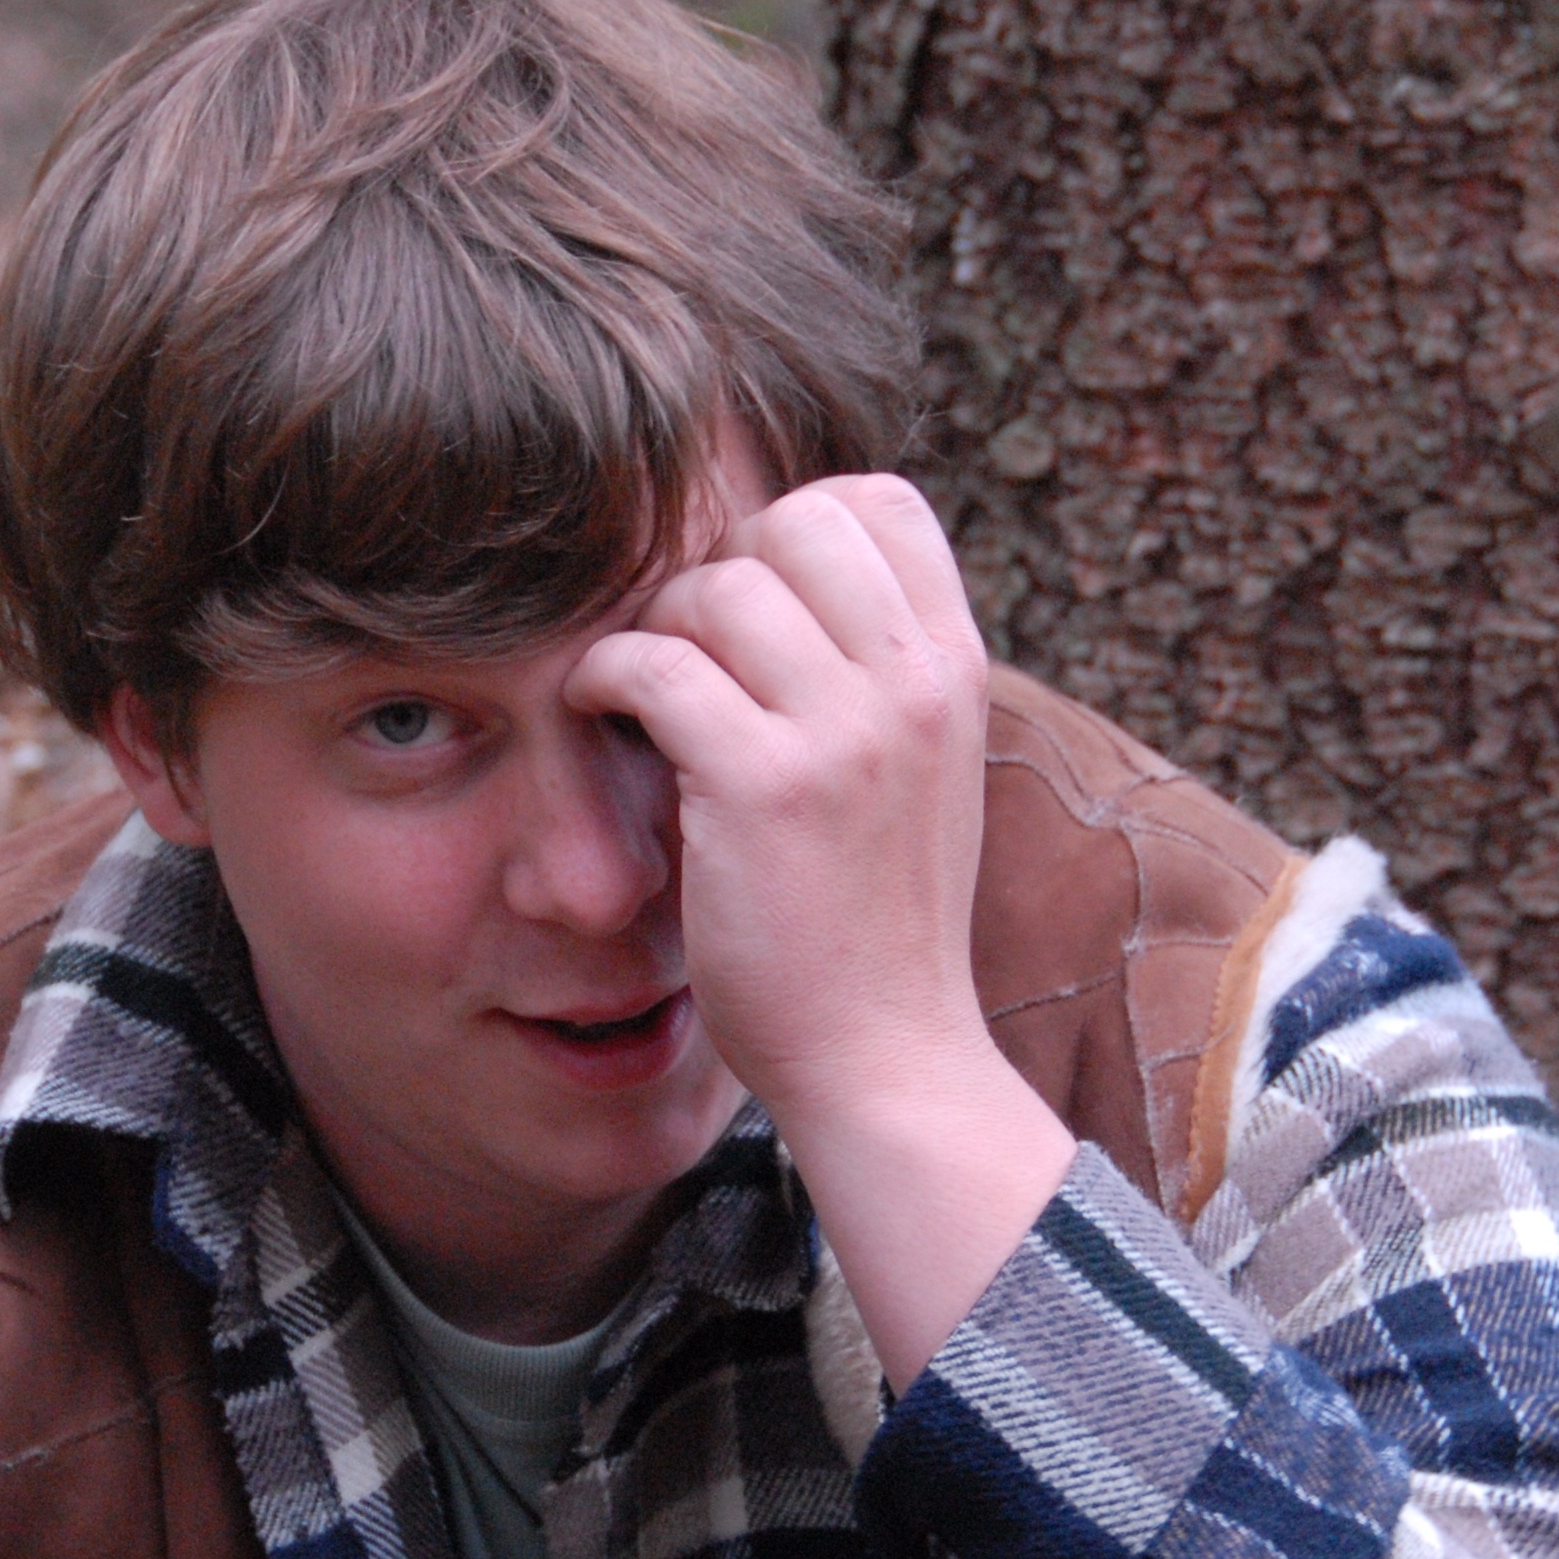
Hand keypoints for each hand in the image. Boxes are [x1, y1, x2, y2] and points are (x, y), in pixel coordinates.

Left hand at [565, 476, 1075, 1385]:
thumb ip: (872, 671)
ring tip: (639, 693)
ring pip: (713, 586)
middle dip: (717, 569)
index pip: (877, 502)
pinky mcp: (761, 786)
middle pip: (790, 521)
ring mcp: (843, 732)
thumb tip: (776, 571)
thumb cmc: (874, 916)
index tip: (750, 605)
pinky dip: (606, 680)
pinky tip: (604, 720)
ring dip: (655, 629)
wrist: (884, 1057)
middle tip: (686, 651)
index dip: (793, 525)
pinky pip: (653, 665)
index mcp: (954, 669)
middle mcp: (913, 683)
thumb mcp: (914, 769)